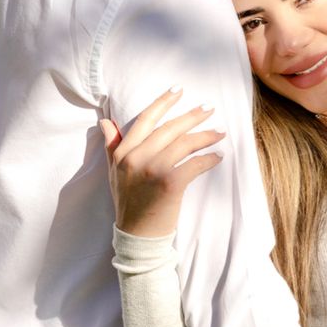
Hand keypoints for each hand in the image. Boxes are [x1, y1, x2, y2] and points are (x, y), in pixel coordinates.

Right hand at [100, 88, 224, 236]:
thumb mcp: (114, 173)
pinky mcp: (169, 183)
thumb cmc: (128, 203)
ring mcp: (152, 169)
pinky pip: (195, 164)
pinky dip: (209, 159)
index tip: (178, 90)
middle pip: (169, 128)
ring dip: (205, 136)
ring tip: (220, 132)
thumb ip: (112, 146)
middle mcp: (135, 157)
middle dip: (192, 116)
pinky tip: (218, 156)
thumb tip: (106, 122)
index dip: (162, 103)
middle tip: (209, 108)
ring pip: (184, 143)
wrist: (137, 236)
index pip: (145, 120)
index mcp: (122, 152)